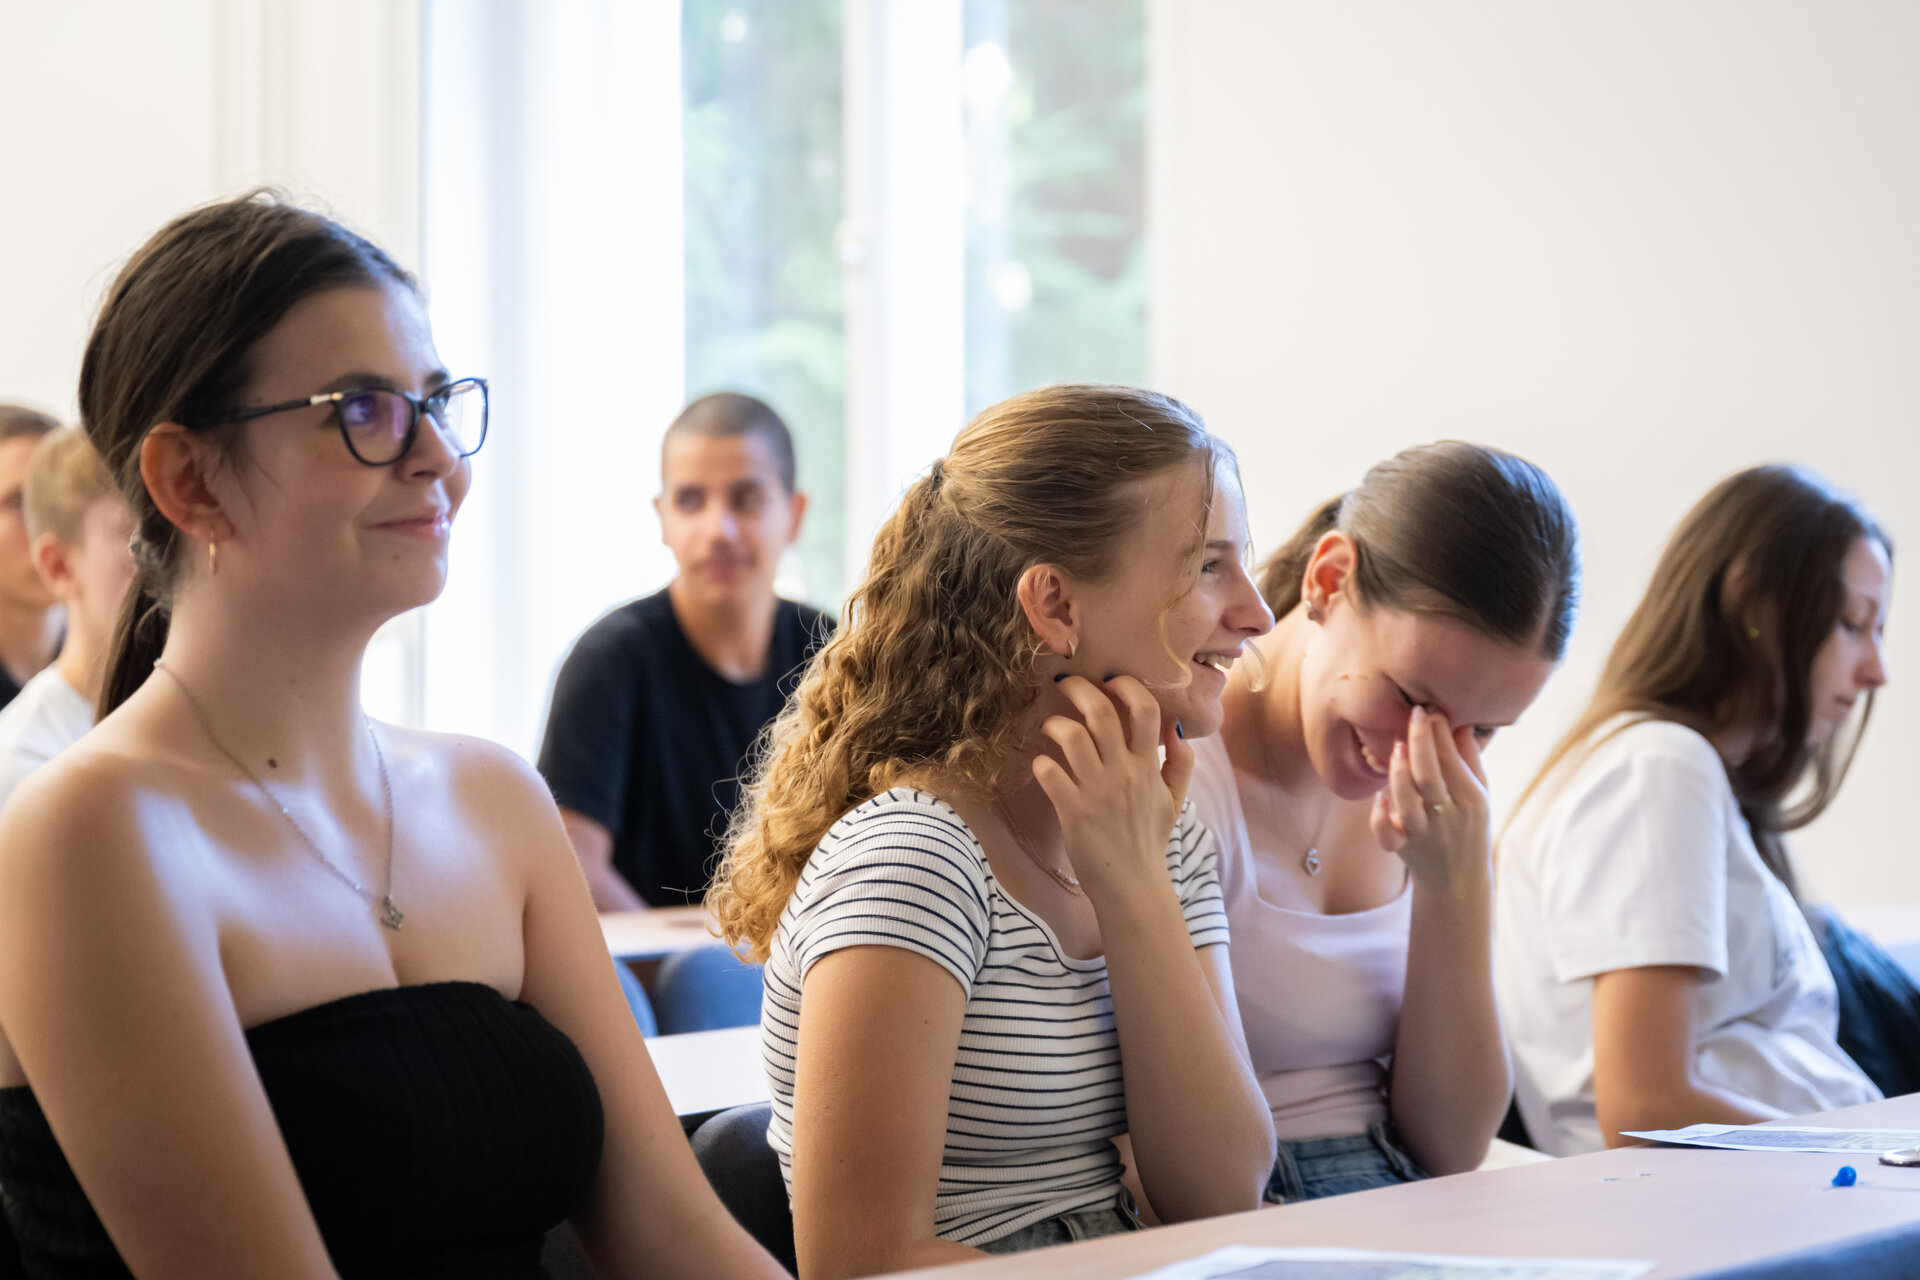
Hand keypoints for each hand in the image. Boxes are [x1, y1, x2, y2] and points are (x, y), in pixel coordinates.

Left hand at [1032, 676, 1192, 898]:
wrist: (1132, 885)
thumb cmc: (1148, 840)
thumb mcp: (1175, 801)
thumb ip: (1181, 764)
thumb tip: (1178, 729)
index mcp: (1148, 766)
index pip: (1146, 710)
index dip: (1127, 686)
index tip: (1110, 680)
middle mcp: (1123, 773)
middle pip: (1101, 712)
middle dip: (1079, 688)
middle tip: (1064, 683)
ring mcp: (1097, 791)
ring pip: (1072, 737)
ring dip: (1055, 724)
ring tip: (1050, 727)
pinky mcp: (1073, 810)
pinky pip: (1049, 773)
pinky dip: (1040, 763)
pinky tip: (1042, 766)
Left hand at [1368, 706, 1490, 891]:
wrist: (1459, 882)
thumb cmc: (1469, 827)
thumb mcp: (1481, 794)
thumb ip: (1469, 759)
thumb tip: (1458, 721)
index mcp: (1473, 800)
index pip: (1454, 760)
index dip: (1441, 731)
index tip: (1430, 708)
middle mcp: (1449, 817)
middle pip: (1430, 777)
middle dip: (1421, 742)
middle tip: (1415, 713)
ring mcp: (1424, 834)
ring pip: (1408, 802)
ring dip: (1399, 772)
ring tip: (1396, 745)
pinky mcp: (1403, 849)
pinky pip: (1388, 835)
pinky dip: (1380, 816)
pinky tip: (1379, 797)